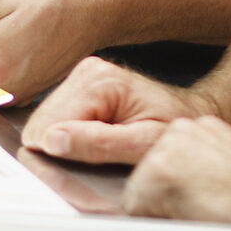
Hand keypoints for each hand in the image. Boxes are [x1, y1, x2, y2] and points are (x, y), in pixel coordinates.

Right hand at [21, 56, 216, 165]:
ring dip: (66, 143)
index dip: (66, 153)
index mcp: (100, 82)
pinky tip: (93, 138)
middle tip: (104, 152)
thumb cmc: (173, 131)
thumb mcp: (143, 145)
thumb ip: (98, 144)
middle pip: (42, 124)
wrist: (188, 116)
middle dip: (65, 148)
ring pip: (43, 124)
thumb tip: (53, 141)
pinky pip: (53, 120)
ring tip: (103, 144)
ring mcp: (80, 76)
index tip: (96, 158)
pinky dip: (68, 136)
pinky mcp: (79, 86)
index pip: (49, 127)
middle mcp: (86, 72)